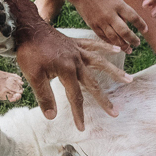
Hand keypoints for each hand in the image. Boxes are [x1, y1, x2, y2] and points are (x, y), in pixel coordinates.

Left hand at [14, 23, 129, 130]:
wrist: (27, 27)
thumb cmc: (29, 52)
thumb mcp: (33, 76)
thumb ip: (44, 96)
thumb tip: (52, 117)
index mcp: (67, 71)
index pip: (75, 97)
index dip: (78, 113)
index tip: (82, 127)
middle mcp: (76, 61)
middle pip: (93, 84)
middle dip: (104, 100)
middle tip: (115, 113)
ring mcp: (78, 51)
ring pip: (100, 63)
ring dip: (114, 72)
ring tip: (128, 79)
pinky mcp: (75, 43)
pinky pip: (94, 44)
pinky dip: (106, 47)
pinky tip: (117, 50)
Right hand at [69, 0, 145, 50]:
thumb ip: (122, 9)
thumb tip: (129, 23)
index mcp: (118, 5)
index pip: (133, 17)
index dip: (141, 25)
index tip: (146, 30)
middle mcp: (110, 14)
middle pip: (124, 31)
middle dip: (133, 39)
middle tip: (138, 43)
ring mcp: (101, 21)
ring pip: (114, 38)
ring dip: (123, 45)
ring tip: (129, 49)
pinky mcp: (93, 25)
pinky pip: (104, 37)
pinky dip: (111, 43)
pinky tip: (116, 46)